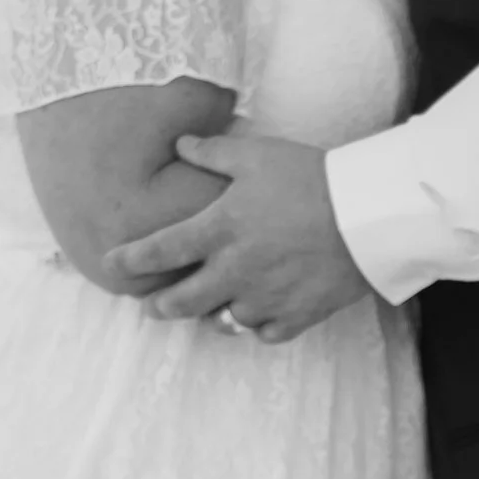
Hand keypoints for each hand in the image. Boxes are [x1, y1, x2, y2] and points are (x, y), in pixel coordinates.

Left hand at [105, 129, 369, 340]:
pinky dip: (257, 326)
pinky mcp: (297, 317)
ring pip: (223, 323)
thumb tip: (180, 144)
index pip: (158, 252)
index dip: (129, 261)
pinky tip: (257, 315)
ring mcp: (265, 299)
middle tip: (152, 307)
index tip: (111, 265)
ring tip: (209, 310)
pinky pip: (264, 334)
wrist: (368, 214)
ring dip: (211, 316)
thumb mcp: (258, 155)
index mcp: (219, 230)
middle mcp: (234, 272)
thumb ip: (213, 153)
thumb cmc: (311, 178)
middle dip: (160, 306)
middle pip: (181, 302)